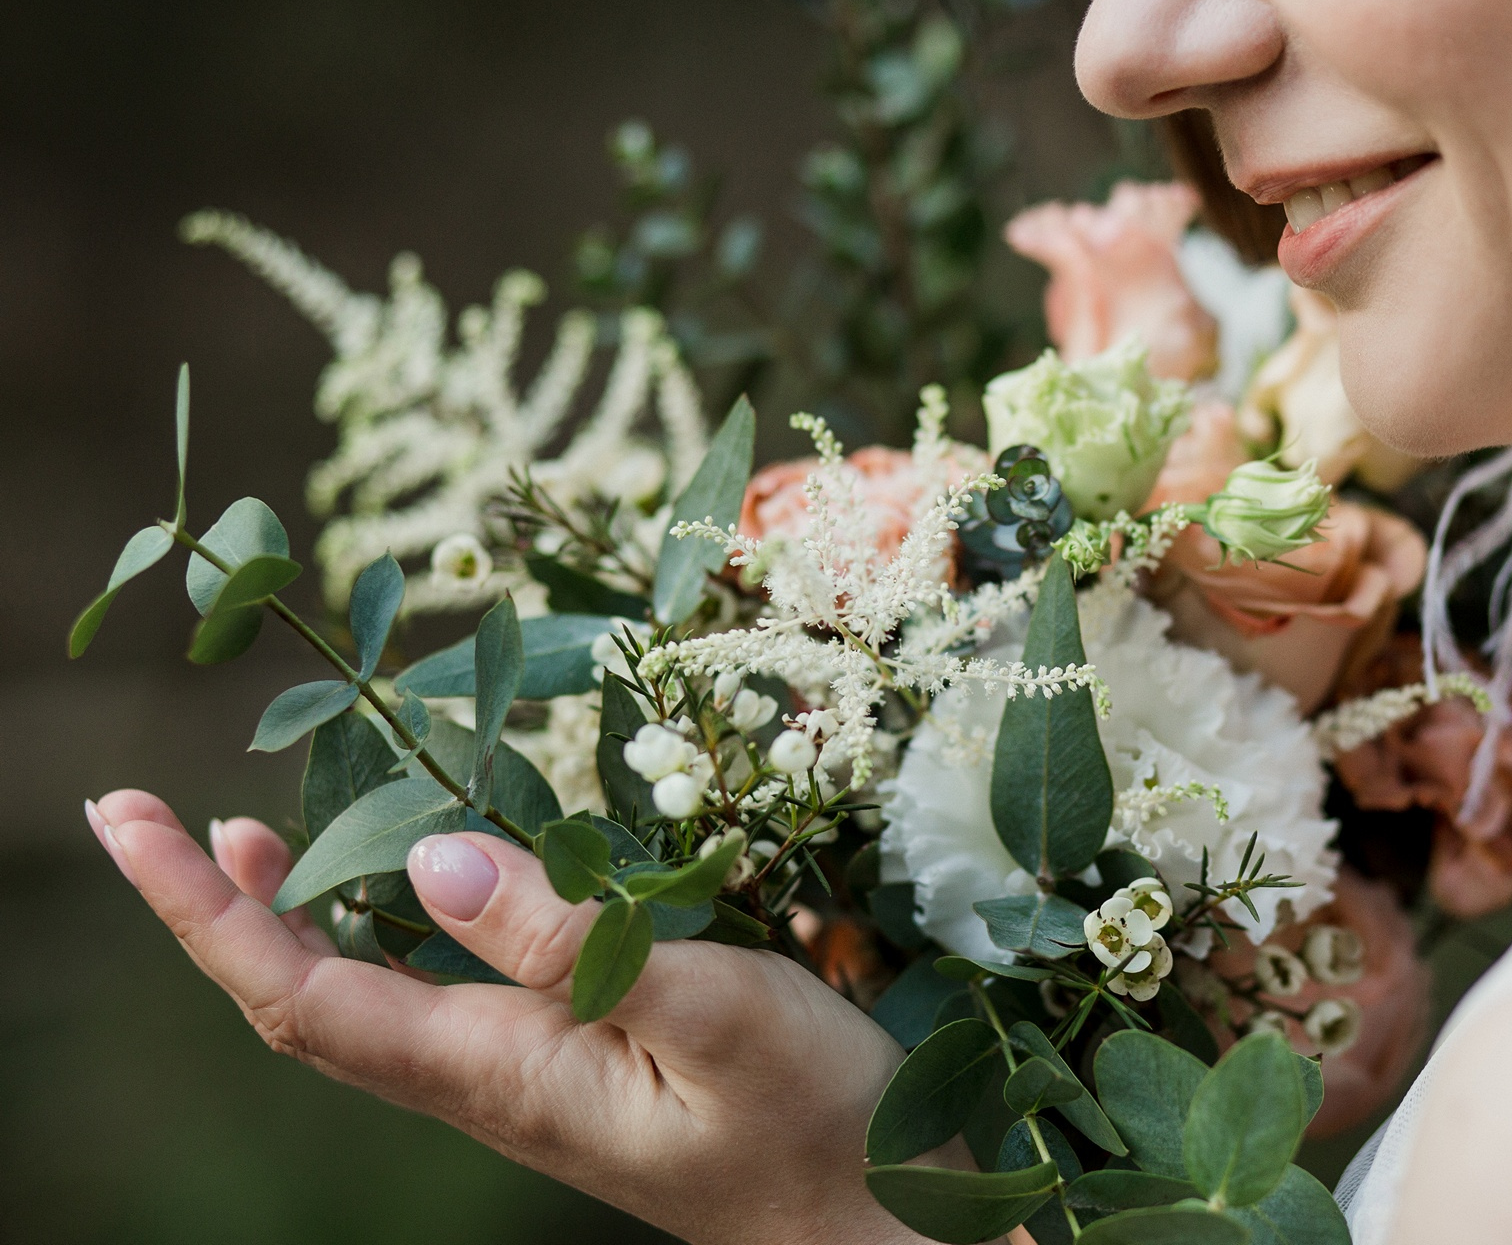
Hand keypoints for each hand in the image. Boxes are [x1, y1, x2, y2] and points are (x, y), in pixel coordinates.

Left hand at [85, 789, 934, 1244]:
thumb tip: (427, 858)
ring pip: (366, 1003)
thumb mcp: (708, 1007)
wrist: (873, 1227)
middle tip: (159, 813)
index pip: (303, 992)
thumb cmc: (812, 1122)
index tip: (132, 821)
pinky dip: (388, 933)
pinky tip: (417, 890)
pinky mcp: (570, 1068)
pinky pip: (439, 999)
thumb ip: (568, 941)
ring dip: (293, 919)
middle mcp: (488, 1083)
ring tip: (257, 837)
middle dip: (218, 912)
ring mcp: (526, 1081)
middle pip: (307, 1002)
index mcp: (500, 1073)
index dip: (206, 911)